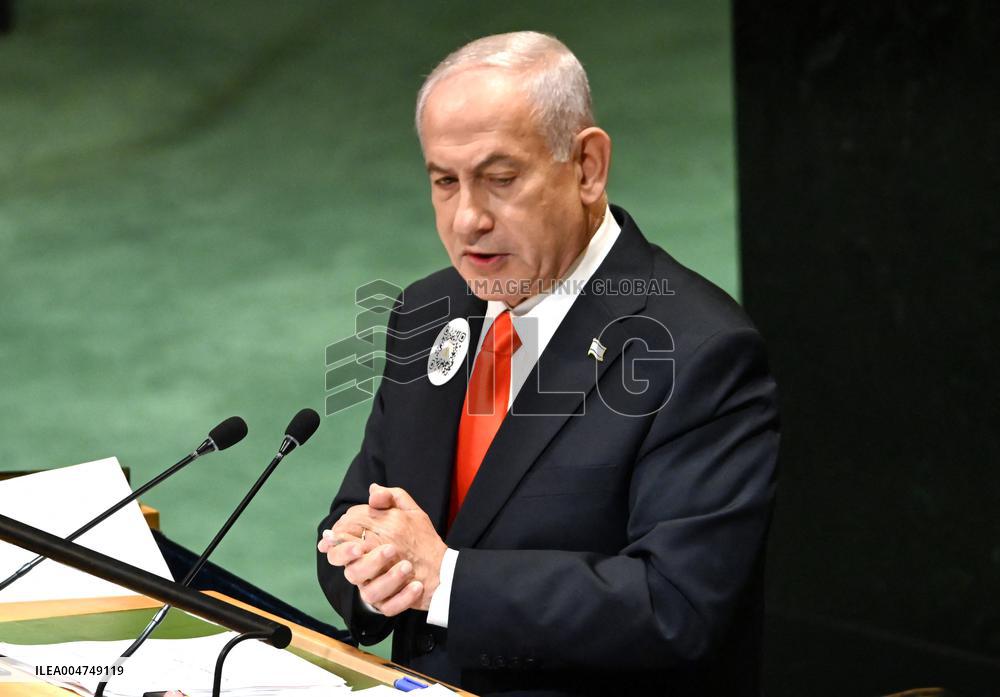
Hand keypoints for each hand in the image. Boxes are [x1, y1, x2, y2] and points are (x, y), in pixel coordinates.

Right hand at [323, 484, 446, 613]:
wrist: (440, 567)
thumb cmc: (417, 537)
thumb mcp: (408, 513)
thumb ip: (391, 498)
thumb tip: (373, 490)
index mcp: (361, 548)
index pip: (340, 546)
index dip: (341, 544)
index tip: (356, 542)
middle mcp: (364, 570)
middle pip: (350, 571)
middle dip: (366, 562)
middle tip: (388, 550)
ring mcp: (375, 589)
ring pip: (369, 592)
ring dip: (388, 578)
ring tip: (407, 566)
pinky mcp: (389, 605)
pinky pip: (389, 607)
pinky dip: (402, 598)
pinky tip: (416, 585)